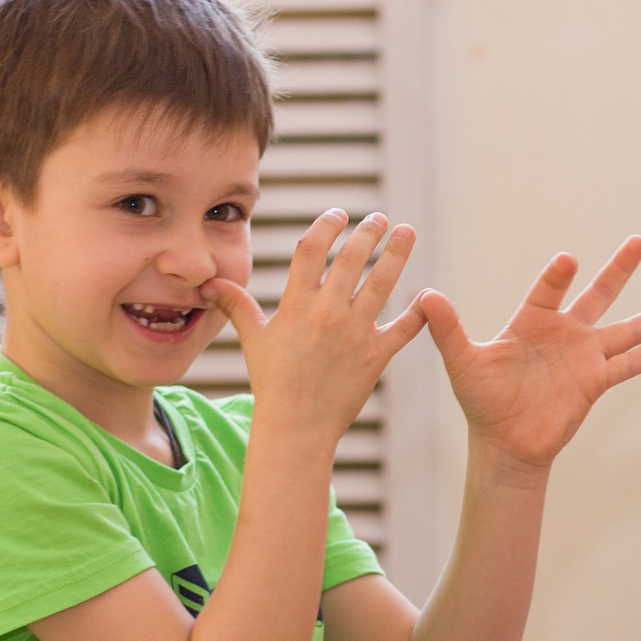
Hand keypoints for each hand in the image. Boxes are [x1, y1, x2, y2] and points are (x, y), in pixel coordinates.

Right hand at [210, 211, 427, 442]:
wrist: (296, 426)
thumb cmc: (272, 382)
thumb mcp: (253, 340)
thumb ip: (237, 305)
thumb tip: (212, 283)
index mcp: (297, 305)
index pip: (312, 250)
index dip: (326, 226)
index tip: (339, 214)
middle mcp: (327, 314)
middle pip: (351, 259)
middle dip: (368, 233)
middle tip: (379, 218)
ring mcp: (354, 334)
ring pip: (381, 284)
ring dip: (396, 254)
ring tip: (406, 232)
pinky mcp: (375, 356)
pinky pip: (404, 329)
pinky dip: (418, 312)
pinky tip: (428, 295)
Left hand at [419, 237, 640, 472]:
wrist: (505, 444)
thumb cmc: (482, 402)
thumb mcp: (463, 362)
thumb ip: (448, 329)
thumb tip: (425, 296)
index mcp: (532, 322)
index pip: (548, 291)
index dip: (557, 277)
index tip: (568, 262)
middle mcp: (563, 334)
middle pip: (599, 295)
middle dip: (620, 269)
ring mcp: (583, 357)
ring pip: (626, 330)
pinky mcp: (595, 383)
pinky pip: (627, 365)